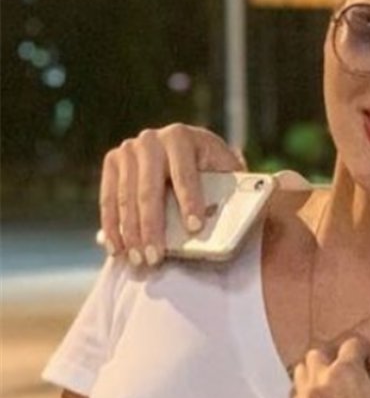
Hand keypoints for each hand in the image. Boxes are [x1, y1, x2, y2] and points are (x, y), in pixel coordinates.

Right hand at [98, 123, 243, 266]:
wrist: (185, 147)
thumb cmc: (211, 166)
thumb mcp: (224, 171)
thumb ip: (227, 190)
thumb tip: (232, 218)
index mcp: (182, 137)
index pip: (185, 175)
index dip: (190, 202)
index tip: (194, 229)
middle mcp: (151, 140)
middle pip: (149, 191)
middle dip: (152, 228)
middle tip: (155, 257)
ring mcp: (128, 150)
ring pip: (126, 199)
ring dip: (130, 234)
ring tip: (138, 260)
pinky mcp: (113, 162)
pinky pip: (108, 200)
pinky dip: (112, 227)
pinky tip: (117, 249)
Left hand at [291, 337, 369, 397]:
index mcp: (345, 373)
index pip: (353, 343)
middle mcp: (320, 384)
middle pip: (320, 351)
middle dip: (340, 356)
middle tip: (359, 371)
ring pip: (303, 369)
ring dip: (321, 370)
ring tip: (343, 385)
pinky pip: (297, 392)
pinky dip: (310, 389)